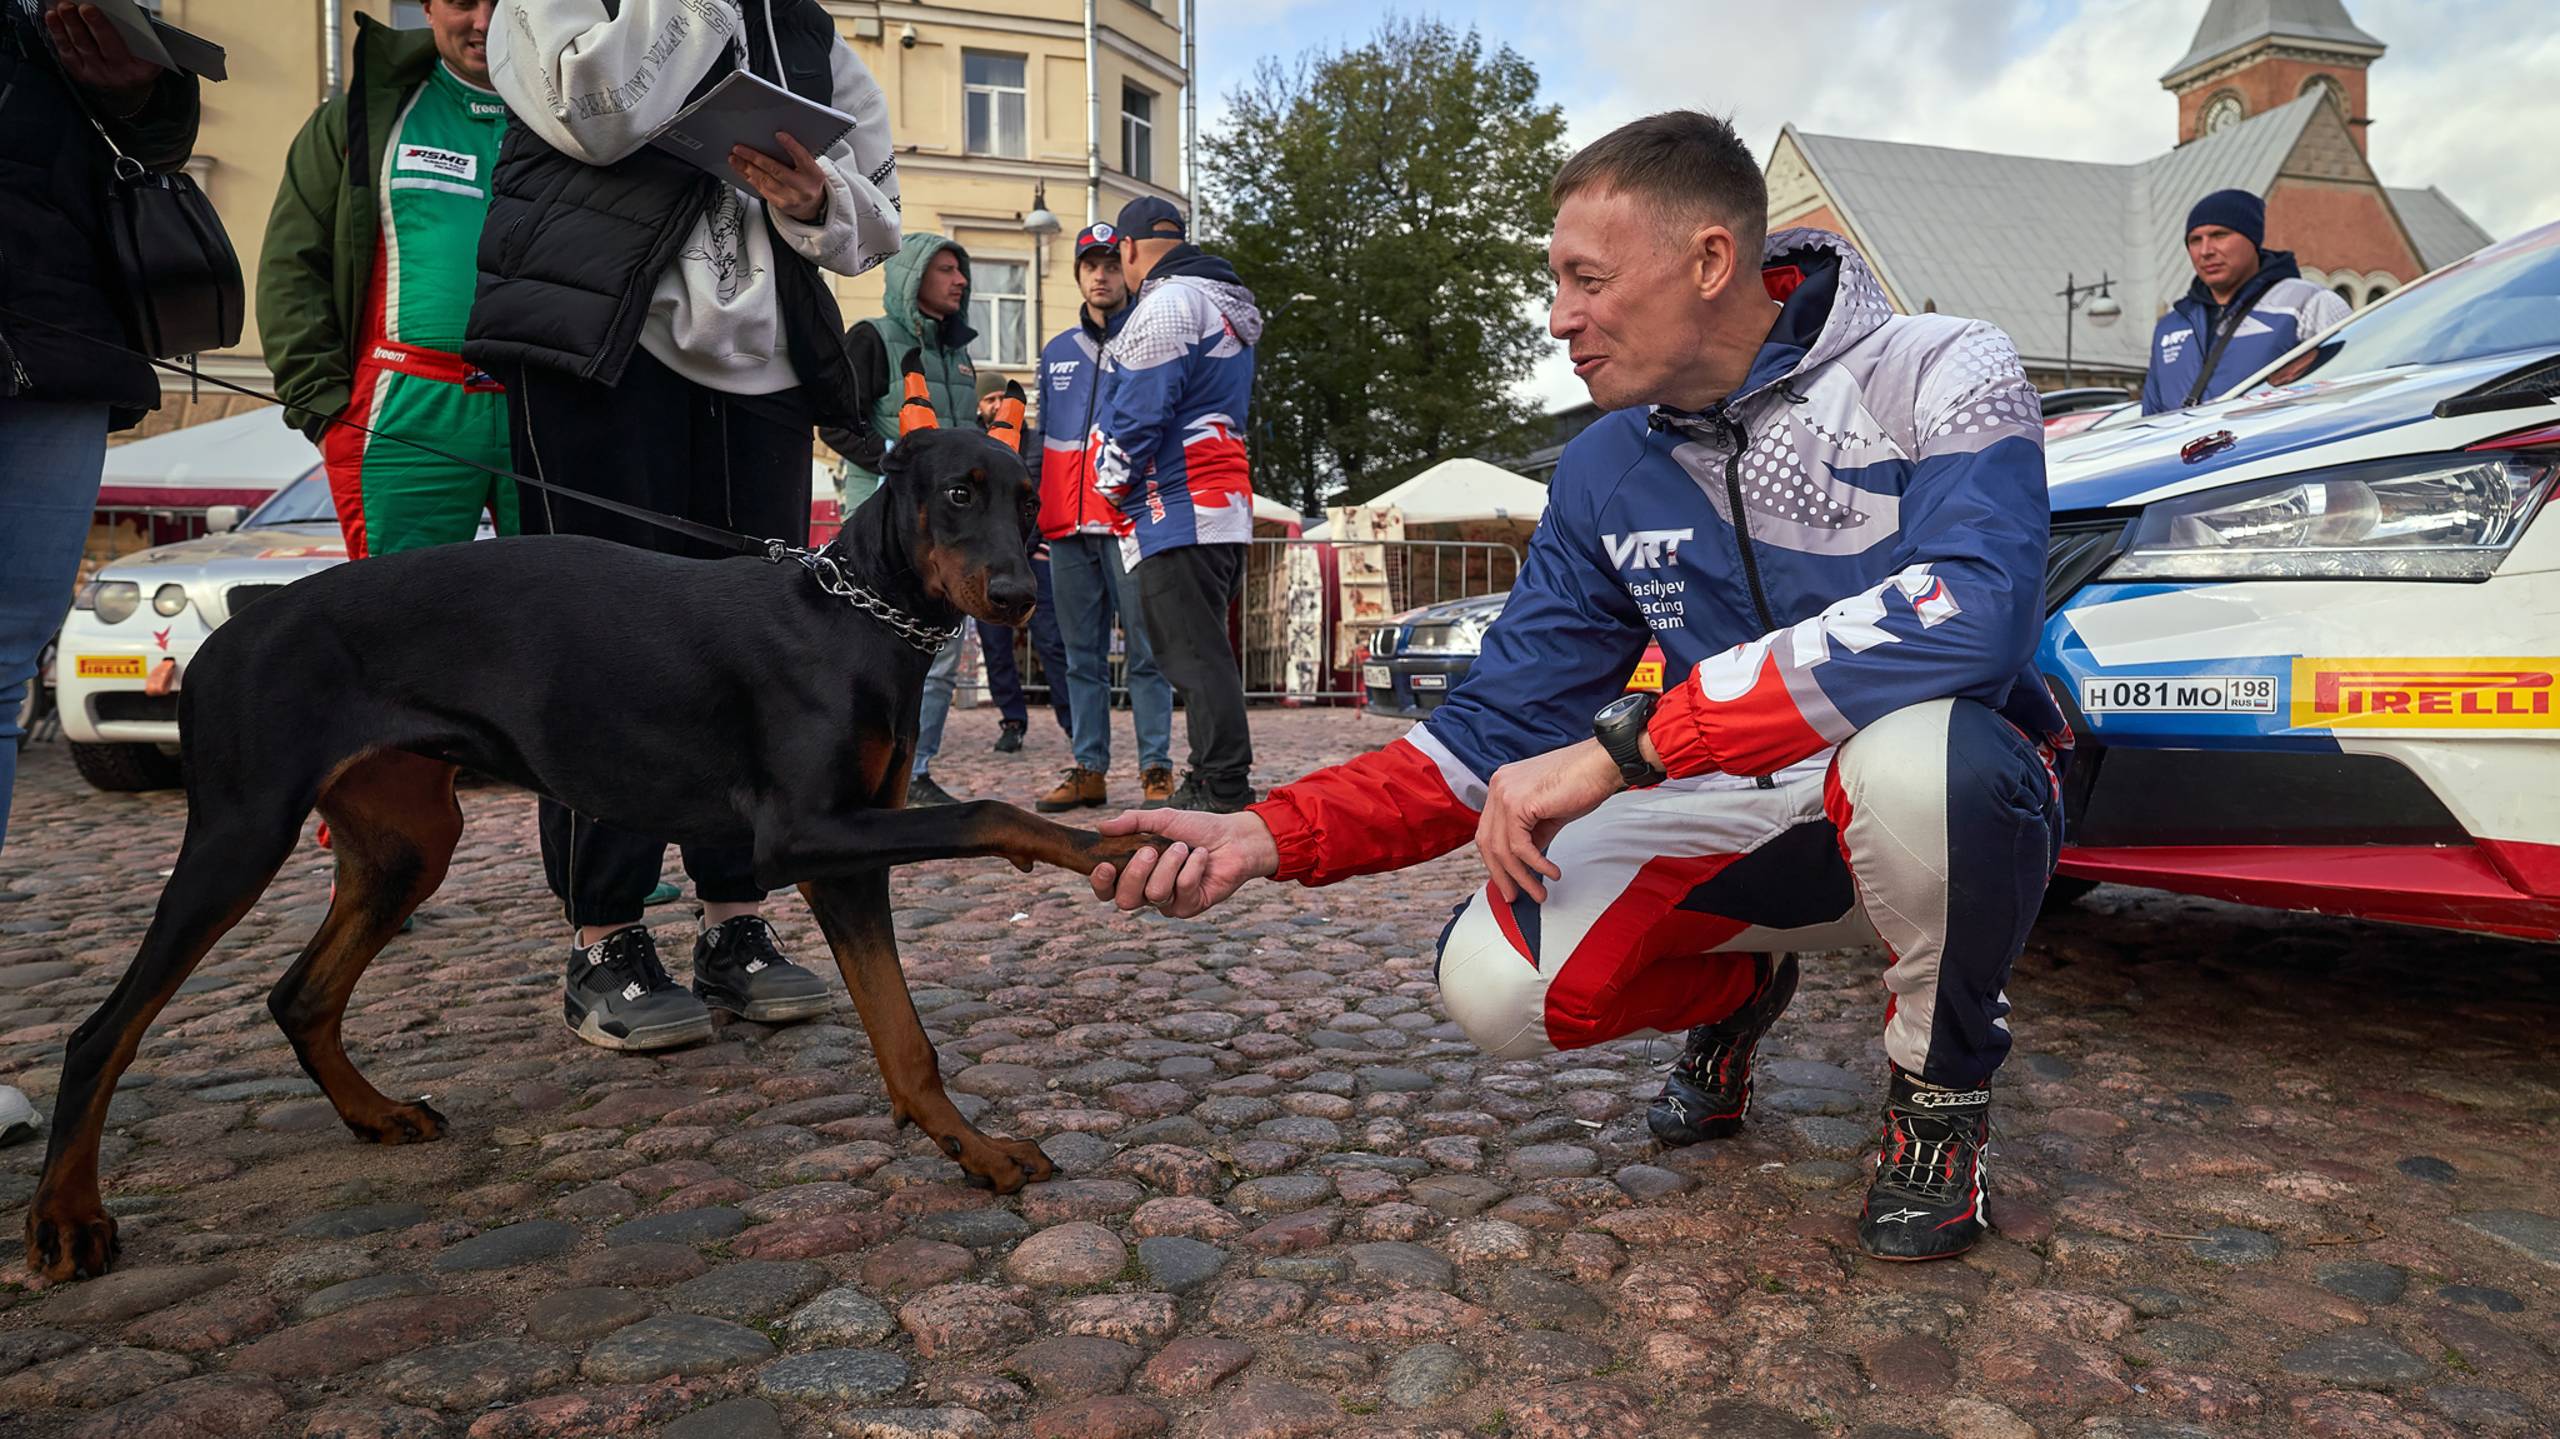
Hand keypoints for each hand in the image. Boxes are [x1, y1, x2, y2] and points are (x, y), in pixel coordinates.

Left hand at [44, 3, 162, 111]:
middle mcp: (115, 74)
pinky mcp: (80, 73)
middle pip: (93, 46)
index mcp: (137, 69)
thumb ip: (139, 37)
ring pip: (79, 46)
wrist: (130, 88)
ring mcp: (95, 75)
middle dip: (81, 23)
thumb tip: (113, 12)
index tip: (90, 9)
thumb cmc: (140, 63)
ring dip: (68, 24)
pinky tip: (53, 18)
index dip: (100, 27)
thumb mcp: (150, 54)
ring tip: (63, 7)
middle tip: (72, 6)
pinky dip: (58, 33)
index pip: (117, 46)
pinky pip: (66, 52)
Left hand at [730, 132, 827, 224]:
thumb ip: (797, 155)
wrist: (812, 205)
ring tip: (735, 158)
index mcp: (814, 174)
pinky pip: (761, 189)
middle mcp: (803, 188)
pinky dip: (748, 178)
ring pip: (765, 181)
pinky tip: (741, 170)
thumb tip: (775, 139)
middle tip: (740, 149)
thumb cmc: (808, 180)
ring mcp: (791, 198)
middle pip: (777, 170)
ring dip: (747, 168)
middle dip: (755, 158)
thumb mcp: (810, 166)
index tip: (779, 135)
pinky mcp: (780, 204)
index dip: (791, 146)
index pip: (802, 157)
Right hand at [1088, 808, 1279, 918]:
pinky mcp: (1192, 906)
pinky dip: (1192, 867)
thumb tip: (1102, 826)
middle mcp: (1149, 891)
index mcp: (1136, 873)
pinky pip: (1183, 890)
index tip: (1106, 865)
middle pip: (1126, 900)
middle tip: (1150, 850)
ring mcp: (1170, 902)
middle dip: (1136, 873)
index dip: (1101, 883)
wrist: (1234, 837)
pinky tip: (1201, 856)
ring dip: (1169, 865)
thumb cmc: (1198, 829)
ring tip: (1182, 847)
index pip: (1108, 890)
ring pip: (1155, 894)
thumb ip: (1132, 822)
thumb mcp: (1162, 819)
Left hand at [1476, 738, 1621, 904]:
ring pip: (1502, 848)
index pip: (1488, 831)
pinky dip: (1535, 864)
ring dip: (1521, 876)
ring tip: (1539, 892)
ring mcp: (1504, 793)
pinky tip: (1551, 872)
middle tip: (1514, 896)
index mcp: (1502, 785)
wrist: (1601, 764)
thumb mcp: (1548, 814)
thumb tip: (1525, 862)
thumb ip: (1532, 834)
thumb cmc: (1581, 782)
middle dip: (1501, 874)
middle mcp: (1498, 786)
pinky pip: (1519, 846)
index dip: (1496, 861)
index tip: (1508, 882)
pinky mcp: (1517, 803)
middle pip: (1487, 842)